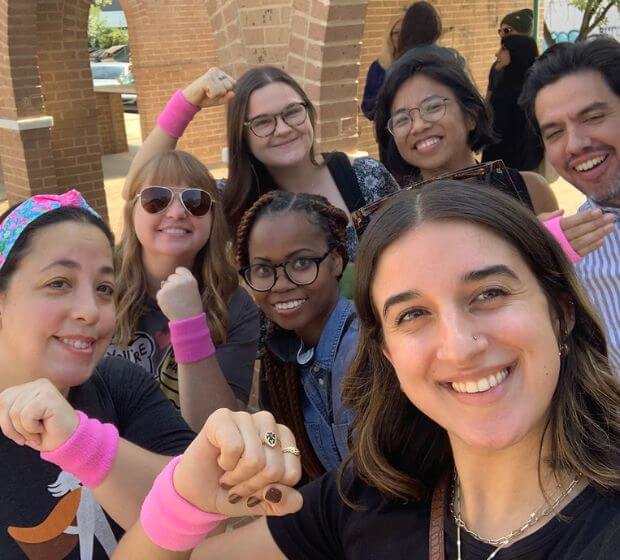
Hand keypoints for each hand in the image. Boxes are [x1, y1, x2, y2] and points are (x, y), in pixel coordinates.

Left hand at [0, 379, 77, 450]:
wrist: (69, 441)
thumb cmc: (46, 433)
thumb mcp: (21, 421)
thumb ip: (8, 412)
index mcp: (29, 388)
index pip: (2, 399)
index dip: (4, 421)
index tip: (18, 434)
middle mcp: (37, 384)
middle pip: (4, 404)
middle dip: (11, 427)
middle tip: (27, 436)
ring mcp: (44, 388)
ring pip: (15, 412)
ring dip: (24, 429)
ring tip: (38, 431)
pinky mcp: (48, 397)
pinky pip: (26, 416)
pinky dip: (32, 428)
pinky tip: (44, 428)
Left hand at [157, 267, 203, 320]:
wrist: (188, 320)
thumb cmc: (191, 306)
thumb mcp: (193, 290)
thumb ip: (184, 281)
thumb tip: (167, 280)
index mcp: (190, 279)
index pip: (180, 270)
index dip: (180, 277)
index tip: (182, 286)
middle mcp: (180, 281)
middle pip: (171, 277)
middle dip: (172, 285)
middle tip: (179, 297)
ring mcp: (170, 287)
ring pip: (164, 286)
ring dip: (167, 293)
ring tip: (175, 302)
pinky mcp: (161, 293)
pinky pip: (160, 294)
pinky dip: (163, 299)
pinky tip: (170, 305)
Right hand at [172, 409, 302, 517]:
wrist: (197, 493)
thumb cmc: (233, 491)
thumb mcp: (263, 503)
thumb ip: (284, 502)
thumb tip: (296, 500)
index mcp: (284, 438)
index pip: (291, 474)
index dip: (269, 491)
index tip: (254, 489)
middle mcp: (268, 422)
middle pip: (273, 468)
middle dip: (251, 486)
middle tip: (236, 483)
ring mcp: (245, 417)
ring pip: (255, 460)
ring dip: (237, 477)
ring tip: (228, 473)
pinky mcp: (222, 417)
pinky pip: (234, 448)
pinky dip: (225, 464)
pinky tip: (219, 459)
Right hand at [182, 67, 235, 107]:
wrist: (191, 100)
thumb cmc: (205, 98)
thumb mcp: (219, 99)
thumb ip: (227, 97)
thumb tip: (233, 93)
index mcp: (220, 72)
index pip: (233, 84)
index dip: (225, 92)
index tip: (216, 91)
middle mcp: (216, 71)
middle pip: (229, 86)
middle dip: (221, 93)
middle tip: (210, 92)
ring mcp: (211, 74)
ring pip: (223, 90)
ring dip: (215, 95)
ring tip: (207, 91)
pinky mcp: (206, 79)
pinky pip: (216, 93)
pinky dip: (211, 96)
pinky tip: (204, 91)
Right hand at [539, 208, 614, 256]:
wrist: (528, 252)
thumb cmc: (536, 233)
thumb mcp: (538, 222)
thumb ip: (548, 216)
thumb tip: (562, 211)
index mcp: (552, 228)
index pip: (571, 222)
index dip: (585, 217)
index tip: (599, 211)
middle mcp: (558, 239)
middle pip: (579, 231)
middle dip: (596, 224)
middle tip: (610, 217)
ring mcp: (563, 249)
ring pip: (582, 242)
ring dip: (598, 234)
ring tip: (611, 227)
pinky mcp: (567, 258)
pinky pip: (581, 253)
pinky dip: (591, 247)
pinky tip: (602, 241)